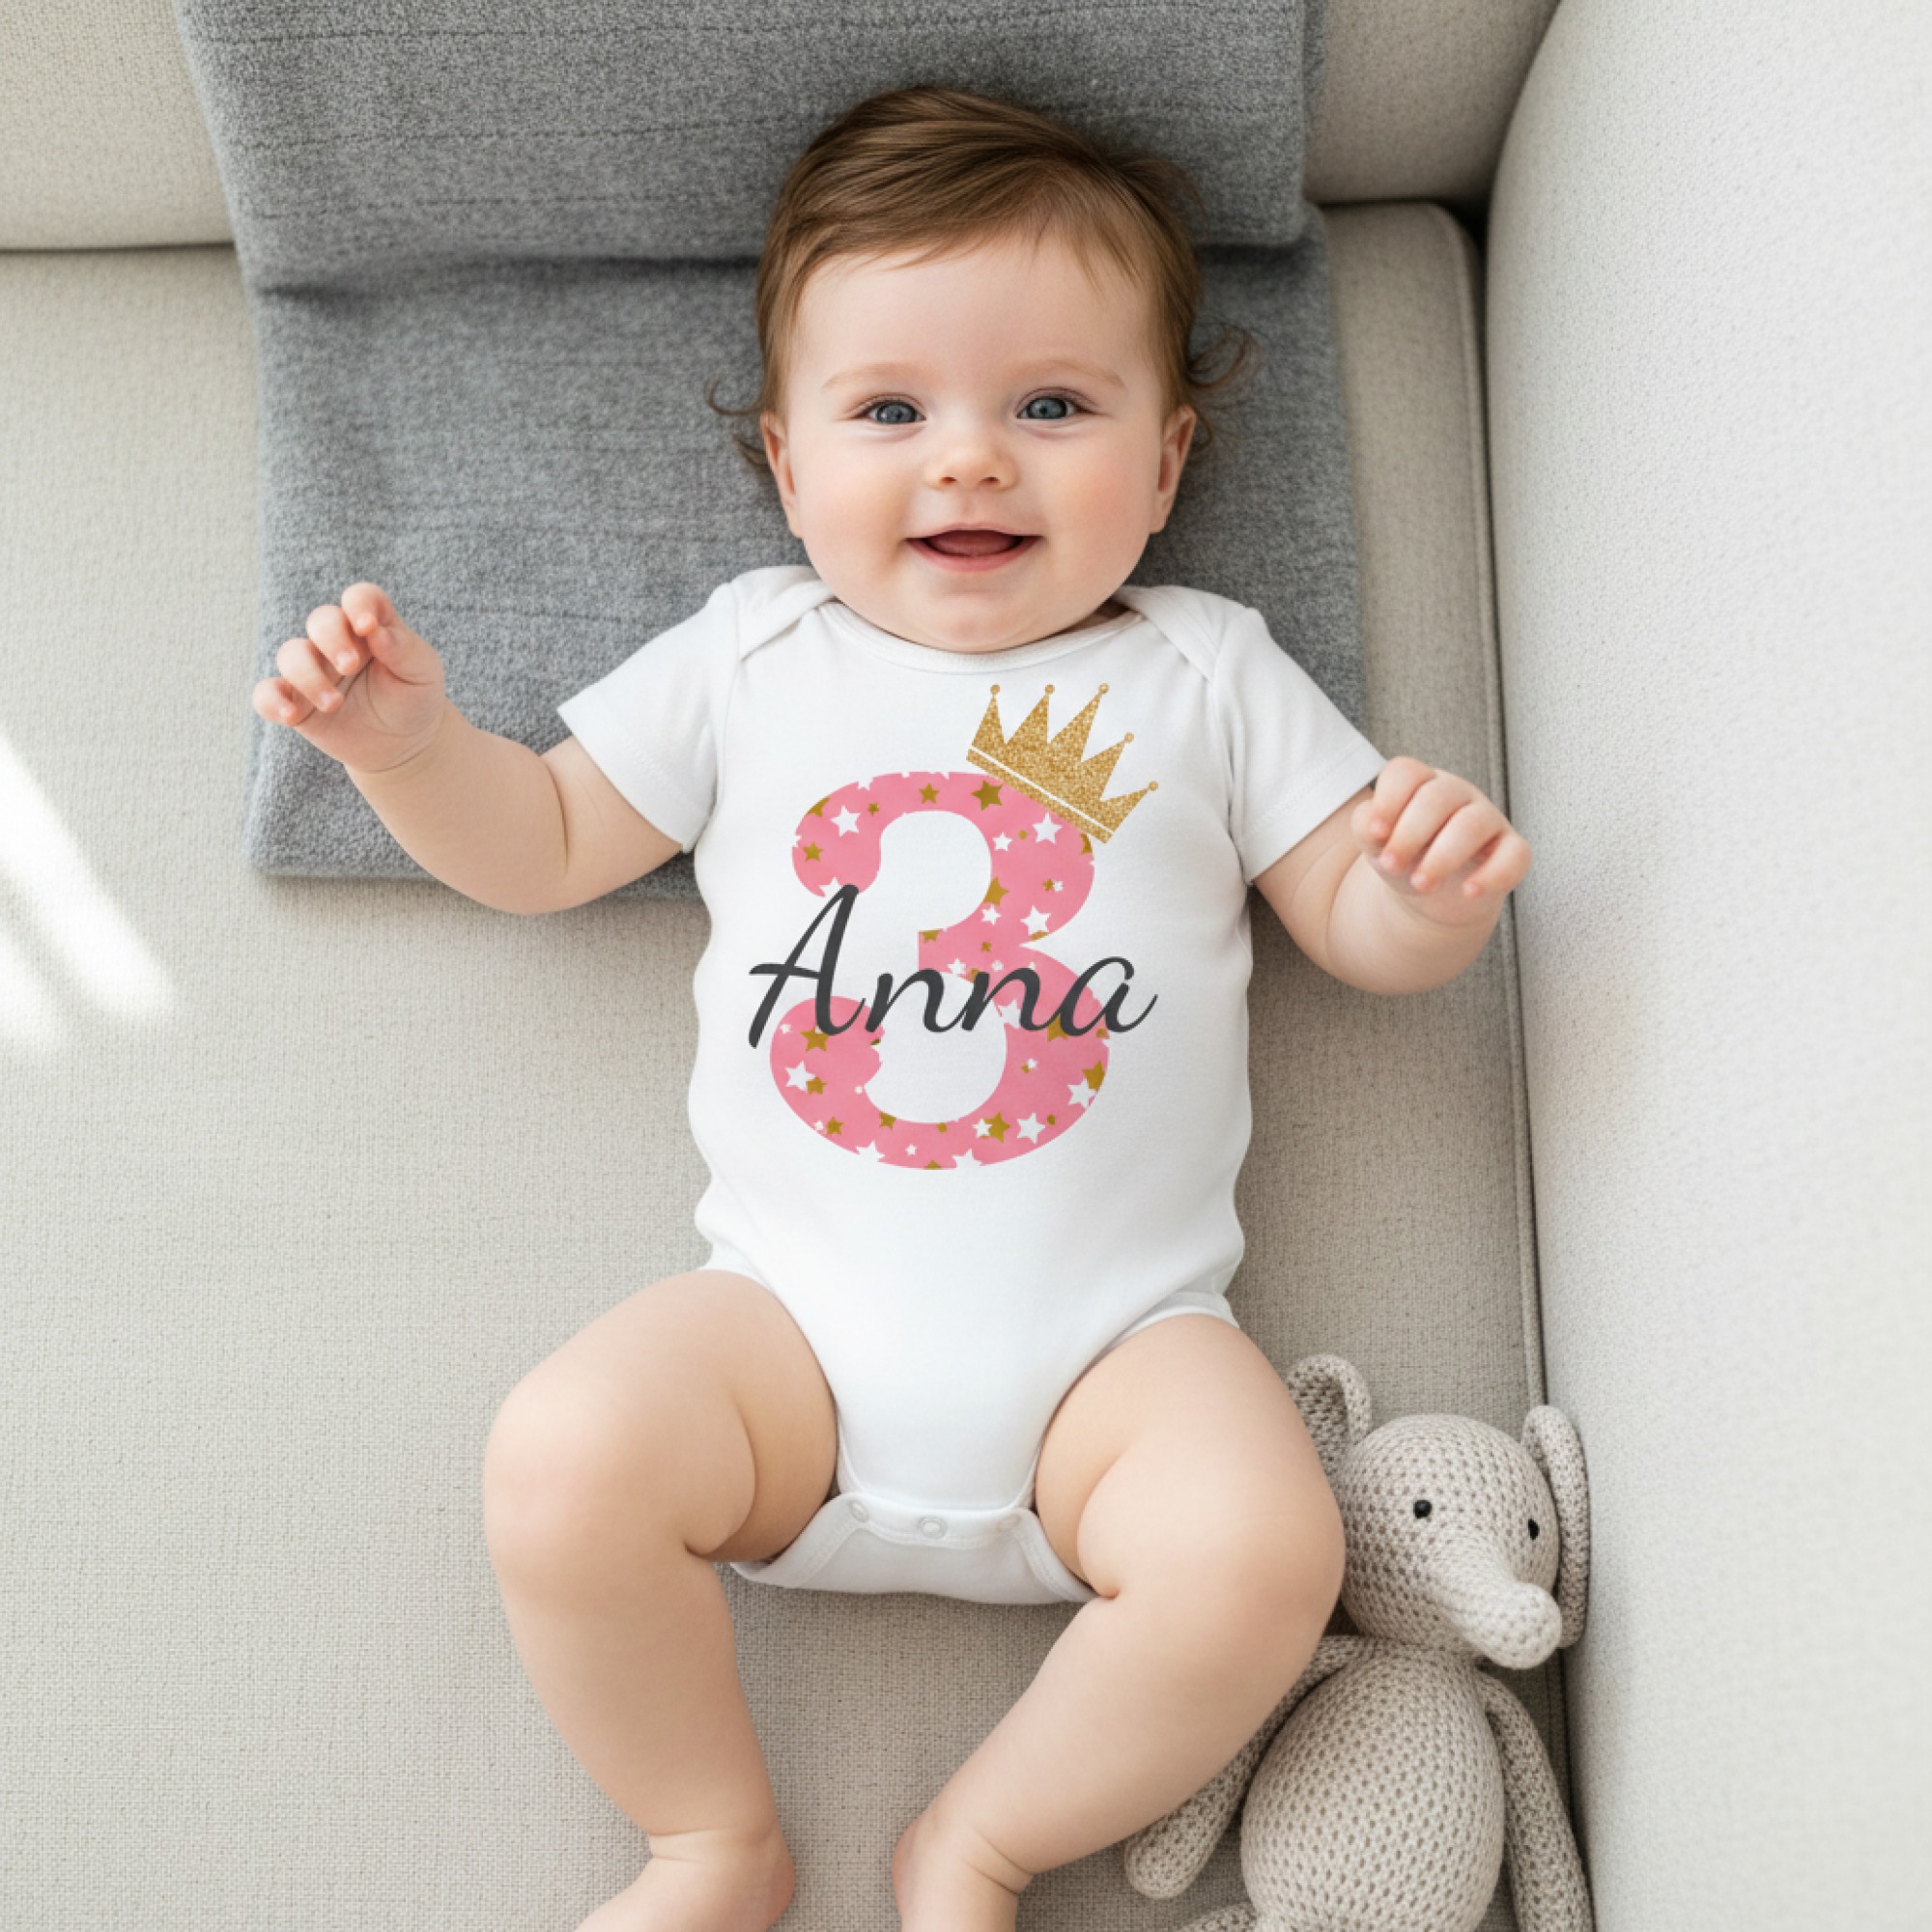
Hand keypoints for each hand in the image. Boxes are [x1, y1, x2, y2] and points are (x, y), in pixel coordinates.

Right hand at [250, 582, 447, 774]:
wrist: (404, 744)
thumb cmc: (414, 699)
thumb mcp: (422, 673)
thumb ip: (403, 649)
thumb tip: (375, 630)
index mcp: (371, 628)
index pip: (361, 598)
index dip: (359, 604)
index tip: (367, 626)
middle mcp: (338, 642)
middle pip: (321, 620)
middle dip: (331, 639)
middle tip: (349, 666)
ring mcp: (314, 670)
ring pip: (291, 654)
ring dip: (307, 676)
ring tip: (333, 703)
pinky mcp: (297, 701)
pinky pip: (267, 693)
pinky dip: (272, 700)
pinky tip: (290, 715)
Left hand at [1350, 756, 1530, 926]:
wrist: (1431, 896)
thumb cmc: (1404, 857)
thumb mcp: (1377, 843)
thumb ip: (1367, 827)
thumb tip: (1372, 823)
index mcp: (1421, 784)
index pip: (1406, 773)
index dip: (1388, 801)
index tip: (1376, 835)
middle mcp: (1457, 794)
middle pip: (1436, 798)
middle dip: (1409, 835)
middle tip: (1391, 866)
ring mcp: (1488, 819)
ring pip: (1471, 825)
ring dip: (1442, 857)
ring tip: (1420, 884)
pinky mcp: (1512, 851)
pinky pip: (1513, 856)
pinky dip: (1492, 875)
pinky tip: (1469, 891)